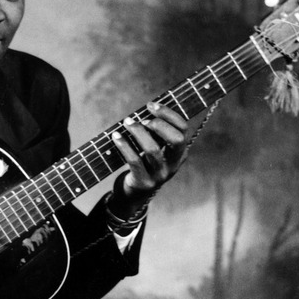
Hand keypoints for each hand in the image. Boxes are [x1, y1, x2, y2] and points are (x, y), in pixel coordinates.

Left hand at [108, 102, 187, 217]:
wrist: (135, 192)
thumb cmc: (144, 162)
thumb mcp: (155, 148)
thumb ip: (155, 131)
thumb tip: (147, 107)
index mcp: (180, 152)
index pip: (183, 129)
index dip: (168, 114)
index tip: (151, 105)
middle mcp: (174, 164)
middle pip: (177, 140)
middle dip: (160, 124)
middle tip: (143, 119)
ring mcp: (160, 175)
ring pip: (153, 150)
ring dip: (138, 132)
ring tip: (127, 123)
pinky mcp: (144, 182)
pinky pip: (135, 161)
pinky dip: (124, 146)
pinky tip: (116, 136)